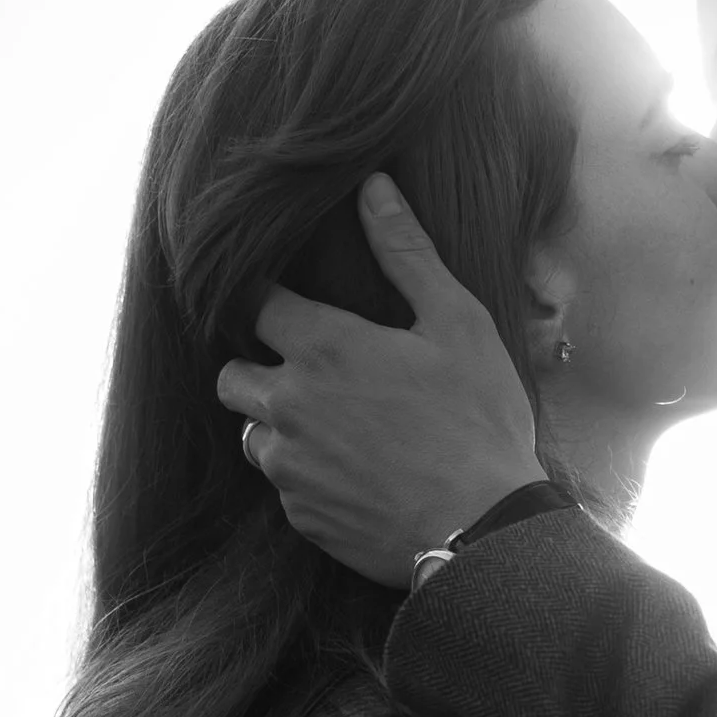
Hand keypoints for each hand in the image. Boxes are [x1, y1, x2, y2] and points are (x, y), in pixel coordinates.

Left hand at [215, 176, 544, 585]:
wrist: (486, 530)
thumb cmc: (479, 420)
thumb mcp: (457, 324)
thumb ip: (406, 253)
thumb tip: (373, 186)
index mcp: (323, 348)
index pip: (252, 304)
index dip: (262, 298)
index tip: (280, 302)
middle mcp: (288, 406)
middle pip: (230, 377)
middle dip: (257, 368)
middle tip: (307, 373)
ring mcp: (289, 468)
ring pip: (250, 437)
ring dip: (277, 427)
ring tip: (333, 429)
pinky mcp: (301, 517)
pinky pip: (283, 488)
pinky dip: (306, 478)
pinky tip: (354, 476)